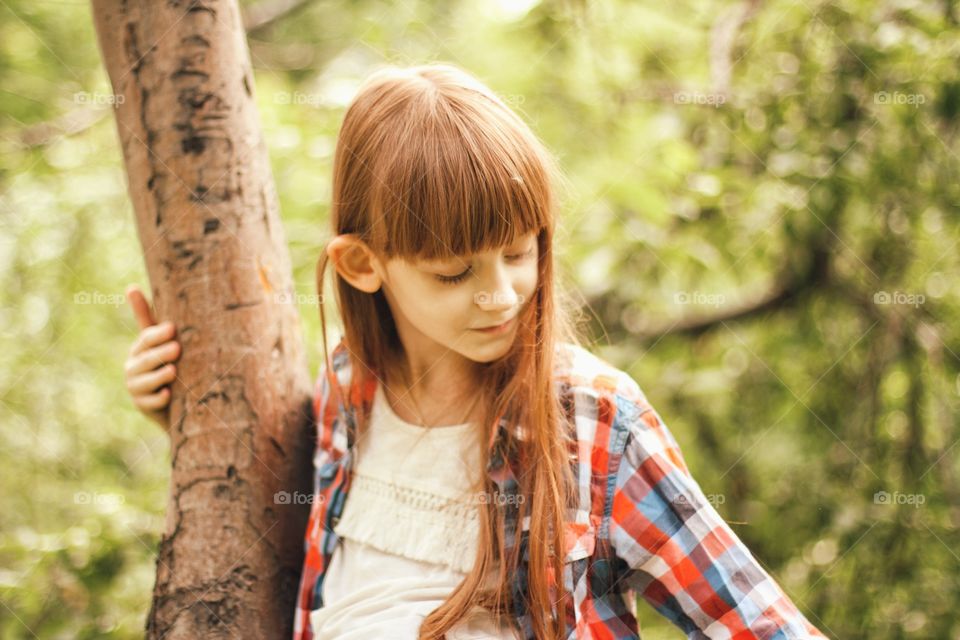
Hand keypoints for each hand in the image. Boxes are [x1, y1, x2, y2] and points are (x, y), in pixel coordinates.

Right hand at [124, 284, 180, 430]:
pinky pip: (149, 402)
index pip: (147, 338)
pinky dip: (158, 399)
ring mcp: (136, 387)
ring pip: (146, 381)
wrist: (174, 399)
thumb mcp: (162, 340)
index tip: (172, 328)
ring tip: (173, 371)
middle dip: (161, 353)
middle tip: (177, 348)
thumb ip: (148, 318)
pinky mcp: (142, 405)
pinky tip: (167, 395)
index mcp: (140, 348)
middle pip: (147, 358)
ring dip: (160, 375)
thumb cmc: (169, 360)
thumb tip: (130, 286)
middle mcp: (133, 366)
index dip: (158, 334)